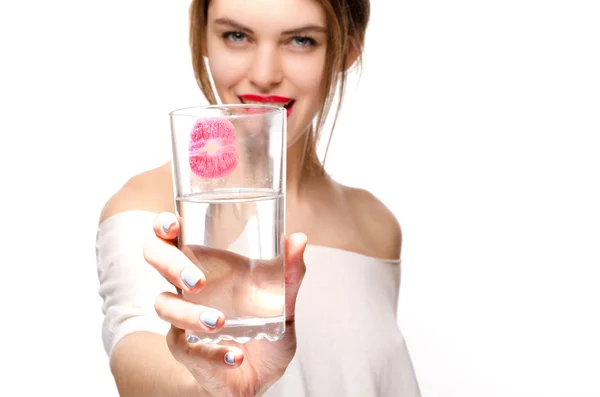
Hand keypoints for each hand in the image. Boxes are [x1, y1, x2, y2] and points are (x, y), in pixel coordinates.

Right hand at [142, 212, 306, 396]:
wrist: (261, 376)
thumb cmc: (264, 329)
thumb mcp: (283, 302)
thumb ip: (289, 273)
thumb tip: (298, 239)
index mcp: (206, 265)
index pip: (172, 236)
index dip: (163, 226)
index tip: (174, 225)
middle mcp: (188, 287)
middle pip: (156, 259)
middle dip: (170, 264)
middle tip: (198, 280)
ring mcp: (182, 318)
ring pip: (165, 306)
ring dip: (189, 313)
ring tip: (219, 322)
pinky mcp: (186, 350)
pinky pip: (186, 349)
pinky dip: (212, 353)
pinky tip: (234, 356)